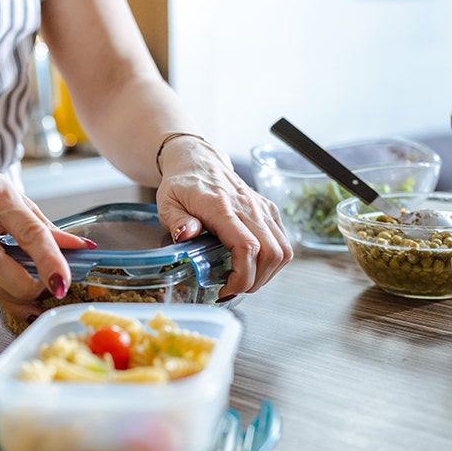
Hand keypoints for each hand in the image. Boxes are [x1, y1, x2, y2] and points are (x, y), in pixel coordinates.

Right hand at [0, 163, 91, 320]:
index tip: (63, 281)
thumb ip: (43, 225)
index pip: (27, 232)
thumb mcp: (13, 194)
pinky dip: (1, 294)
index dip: (48, 260)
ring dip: (14, 298)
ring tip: (37, 302)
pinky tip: (17, 298)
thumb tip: (78, 247)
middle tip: (49, 291)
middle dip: (26, 287)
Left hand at [155, 137, 292, 297]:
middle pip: (270, 253)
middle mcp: (248, 207)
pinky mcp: (270, 211)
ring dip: (267, 274)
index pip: (246, 246)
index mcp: (221, 207)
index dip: (242, 276)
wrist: (200, 161)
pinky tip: (255, 266)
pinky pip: (284, 243)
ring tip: (245, 280)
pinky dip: (274, 262)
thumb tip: (185, 235)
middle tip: (234, 289)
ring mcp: (262, 208)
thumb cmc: (183, 185)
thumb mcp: (167, 204)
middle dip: (254, 281)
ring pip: (282, 251)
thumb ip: (176, 221)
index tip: (226, 289)